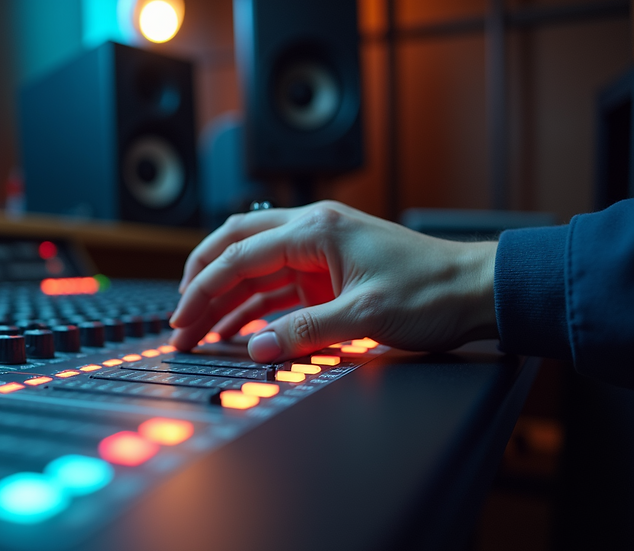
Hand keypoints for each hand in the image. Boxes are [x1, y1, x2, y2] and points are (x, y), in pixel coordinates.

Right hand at [170, 201, 498, 361]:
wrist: (477, 289)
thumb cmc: (432, 291)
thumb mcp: (364, 315)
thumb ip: (304, 332)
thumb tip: (255, 348)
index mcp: (316, 229)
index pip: (241, 256)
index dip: (204, 289)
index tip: (182, 319)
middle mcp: (311, 230)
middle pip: (236, 249)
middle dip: (202, 284)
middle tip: (179, 320)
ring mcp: (318, 250)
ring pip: (253, 269)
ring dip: (224, 300)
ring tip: (199, 333)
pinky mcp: (327, 271)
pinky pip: (277, 287)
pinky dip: (253, 308)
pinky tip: (236, 331)